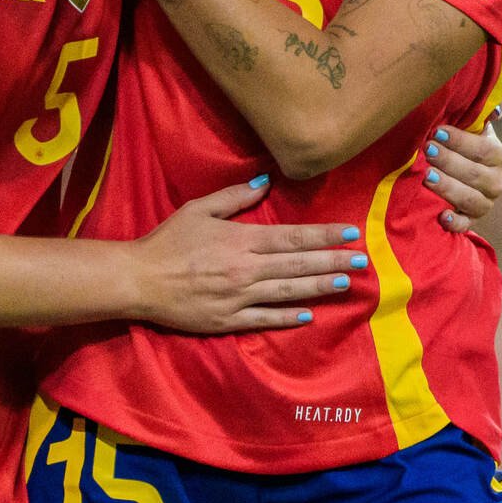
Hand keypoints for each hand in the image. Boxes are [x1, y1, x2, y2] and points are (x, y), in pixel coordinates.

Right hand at [127, 177, 364, 332]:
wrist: (138, 280)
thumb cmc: (168, 242)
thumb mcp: (199, 210)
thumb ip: (234, 197)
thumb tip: (265, 181)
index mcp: (241, 240)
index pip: (293, 237)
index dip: (324, 235)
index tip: (351, 233)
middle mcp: (246, 269)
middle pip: (298, 264)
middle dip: (333, 261)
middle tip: (362, 260)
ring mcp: (239, 297)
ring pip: (288, 291)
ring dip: (320, 287)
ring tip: (346, 282)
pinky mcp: (228, 321)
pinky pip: (265, 319)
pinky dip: (288, 317)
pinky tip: (310, 315)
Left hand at [421, 106, 501, 232]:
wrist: (455, 170)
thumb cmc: (459, 142)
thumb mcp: (472, 124)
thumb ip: (483, 111)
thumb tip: (497, 111)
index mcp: (496, 154)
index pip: (483, 149)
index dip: (461, 141)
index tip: (438, 132)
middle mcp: (495, 180)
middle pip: (475, 174)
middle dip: (449, 161)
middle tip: (427, 151)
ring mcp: (484, 202)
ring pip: (471, 199)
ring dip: (449, 188)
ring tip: (428, 176)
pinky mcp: (471, 220)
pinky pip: (466, 225)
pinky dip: (455, 222)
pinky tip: (442, 215)